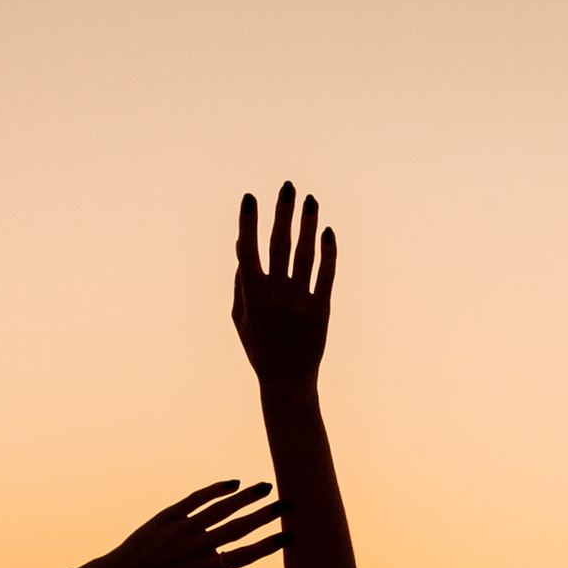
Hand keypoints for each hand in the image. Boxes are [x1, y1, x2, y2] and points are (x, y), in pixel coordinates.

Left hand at [103, 480, 285, 567]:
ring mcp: (183, 530)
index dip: (269, 545)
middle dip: (266, 516)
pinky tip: (235, 483)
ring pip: (221, 509)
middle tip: (288, 504)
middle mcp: (197, 549)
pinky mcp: (169, 516)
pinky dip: (216, 489)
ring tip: (266, 487)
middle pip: (238, 529)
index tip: (289, 535)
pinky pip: (197, 499)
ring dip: (247, 497)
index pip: (246, 555)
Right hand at [230, 184, 335, 396]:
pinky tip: (327, 231)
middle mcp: (275, 296)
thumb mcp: (240, 319)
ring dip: (307, 224)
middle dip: (282, 213)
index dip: (248, 222)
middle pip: (279, 245)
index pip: (248, 250)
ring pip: (305, 255)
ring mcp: (299, 302)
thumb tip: (242, 247)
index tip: (250, 197)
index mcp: (251, 296)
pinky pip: (326, 275)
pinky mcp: (321, 310)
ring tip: (310, 200)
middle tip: (288, 186)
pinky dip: (328, 252)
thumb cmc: (260, 348)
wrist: (287, 381)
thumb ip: (240, 284)